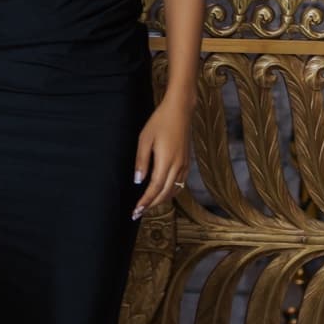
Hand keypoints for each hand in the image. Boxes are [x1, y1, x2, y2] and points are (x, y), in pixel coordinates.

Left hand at [133, 95, 191, 218]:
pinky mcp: (187, 162)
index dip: (145, 201)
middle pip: (165, 193)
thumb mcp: (145, 139)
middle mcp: (178, 166)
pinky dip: (170, 192)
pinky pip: (180, 183)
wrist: (180, 110)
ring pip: (174, 190)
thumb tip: (138, 181)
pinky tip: (163, 193)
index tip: (136, 211)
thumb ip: (142, 161)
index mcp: (166, 161)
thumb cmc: (160, 122)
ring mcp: (184, 165)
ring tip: (148, 206)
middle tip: (139, 213)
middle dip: (152, 205)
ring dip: (161, 200)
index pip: (155, 188)